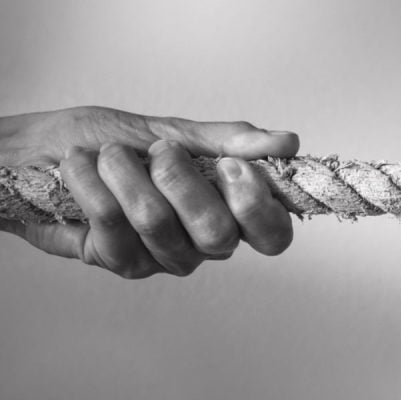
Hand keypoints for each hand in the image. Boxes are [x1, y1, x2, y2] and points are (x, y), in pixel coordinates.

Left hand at [0, 106, 298, 278]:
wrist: (41, 154)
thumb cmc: (109, 140)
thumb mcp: (173, 129)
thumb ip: (229, 141)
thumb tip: (286, 142)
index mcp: (230, 208)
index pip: (273, 234)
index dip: (258, 207)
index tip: (230, 166)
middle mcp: (205, 240)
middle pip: (219, 234)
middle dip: (182, 183)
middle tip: (159, 151)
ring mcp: (166, 256)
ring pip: (161, 228)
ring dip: (129, 177)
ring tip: (108, 154)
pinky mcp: (125, 263)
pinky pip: (116, 229)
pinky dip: (94, 187)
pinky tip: (81, 170)